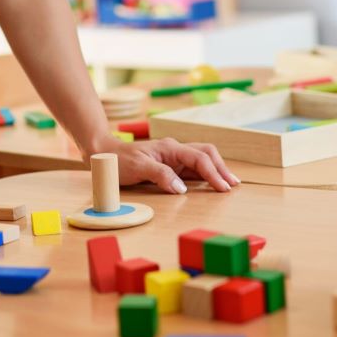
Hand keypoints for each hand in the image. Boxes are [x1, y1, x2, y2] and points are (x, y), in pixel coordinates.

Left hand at [98, 136, 239, 193]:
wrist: (103, 155)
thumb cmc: (119, 160)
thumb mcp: (137, 167)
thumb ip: (160, 175)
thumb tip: (182, 188)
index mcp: (170, 147)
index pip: (199, 158)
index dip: (213, 173)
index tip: (223, 188)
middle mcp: (175, 150)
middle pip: (206, 153)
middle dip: (221, 168)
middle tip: (232, 185)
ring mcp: (173, 158)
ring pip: (201, 160)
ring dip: (215, 171)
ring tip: (228, 185)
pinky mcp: (170, 166)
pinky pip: (192, 168)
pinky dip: (204, 175)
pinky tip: (211, 184)